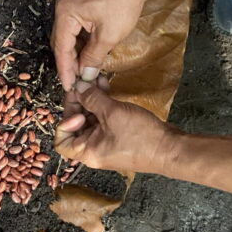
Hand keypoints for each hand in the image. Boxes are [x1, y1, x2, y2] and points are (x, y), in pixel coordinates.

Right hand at [52, 0, 149, 89]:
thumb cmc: (123, 3)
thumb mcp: (109, 36)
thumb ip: (94, 57)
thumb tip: (85, 75)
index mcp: (65, 13)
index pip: (61, 47)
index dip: (65, 69)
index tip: (68, 86)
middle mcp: (61, 5)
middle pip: (61, 40)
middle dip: (69, 61)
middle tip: (76, 81)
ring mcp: (70, 1)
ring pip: (68, 33)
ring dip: (76, 51)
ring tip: (83, 69)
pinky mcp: (79, 0)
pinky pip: (75, 25)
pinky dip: (81, 39)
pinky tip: (88, 52)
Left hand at [55, 81, 177, 173]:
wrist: (170, 149)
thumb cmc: (140, 136)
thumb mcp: (112, 113)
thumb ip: (92, 99)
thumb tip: (77, 87)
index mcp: (86, 152)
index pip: (61, 141)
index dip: (64, 122)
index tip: (77, 106)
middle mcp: (93, 149)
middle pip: (76, 126)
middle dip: (79, 102)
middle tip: (84, 84)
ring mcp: (106, 142)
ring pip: (91, 120)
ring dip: (92, 99)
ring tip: (95, 80)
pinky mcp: (118, 135)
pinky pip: (104, 119)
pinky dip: (103, 104)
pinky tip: (105, 87)